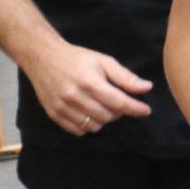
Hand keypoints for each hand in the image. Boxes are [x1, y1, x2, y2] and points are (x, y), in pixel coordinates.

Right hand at [22, 41, 152, 135]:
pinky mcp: (53, 114)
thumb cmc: (77, 58)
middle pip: (108, 116)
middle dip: (119, 111)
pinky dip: (88, 125)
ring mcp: (61, 107)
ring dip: (104, 119)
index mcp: (88, 82)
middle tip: (118, 101)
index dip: (135, 108)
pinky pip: (78, 130)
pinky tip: (90, 112)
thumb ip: (125, 77)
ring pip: (94, 126)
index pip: (118, 102)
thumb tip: (147, 88)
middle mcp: (74, 97)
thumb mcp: (104, 61)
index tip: (145, 110)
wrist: (43, 58)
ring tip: (103, 105)